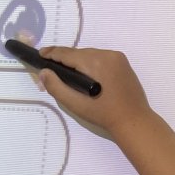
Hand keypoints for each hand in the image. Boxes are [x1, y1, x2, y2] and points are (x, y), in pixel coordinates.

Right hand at [34, 47, 152, 139]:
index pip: (68, 53)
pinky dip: (90, 63)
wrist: (134, 120)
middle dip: (64, 58)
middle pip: (79, 53)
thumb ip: (56, 87)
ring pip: (90, 54)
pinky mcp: (123, 63)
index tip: (40, 54)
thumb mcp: (75, 104)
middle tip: (51, 67)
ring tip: (67, 72)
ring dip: (77, 61)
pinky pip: (101, 58)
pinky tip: (86, 74)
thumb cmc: (103, 114)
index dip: (52, 53)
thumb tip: (43, 72)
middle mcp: (107, 54)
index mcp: (95, 62)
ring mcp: (117, 57)